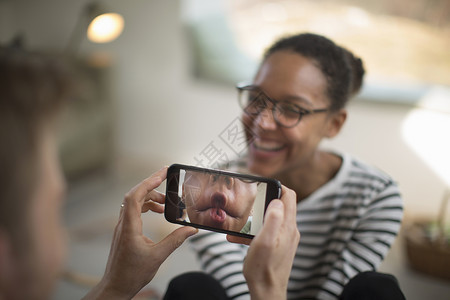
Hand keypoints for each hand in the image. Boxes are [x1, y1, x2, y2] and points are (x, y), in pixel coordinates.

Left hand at [83, 167, 197, 299]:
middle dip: (152, 185)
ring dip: (150, 197)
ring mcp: (122, 227)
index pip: (136, 195)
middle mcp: (123, 223)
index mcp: (129, 227)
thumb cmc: (131, 274)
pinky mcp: (124, 231)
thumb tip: (191, 229)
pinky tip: (158, 212)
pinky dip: (147, 206)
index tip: (163, 172)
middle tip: (167, 179)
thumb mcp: (158, 257)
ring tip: (166, 203)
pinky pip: (134, 211)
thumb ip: (175, 240)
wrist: (115, 287)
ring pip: (134, 202)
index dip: (149, 181)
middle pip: (135, 195)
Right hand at [242, 186, 299, 299]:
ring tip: (240, 223)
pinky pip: (268, 231)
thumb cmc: (263, 268)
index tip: (262, 186)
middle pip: (280, 205)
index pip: (289, 196)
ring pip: (271, 218)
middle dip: (264, 201)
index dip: (277, 186)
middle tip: (249, 202)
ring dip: (256, 218)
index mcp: (287, 226)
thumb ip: (272, 219)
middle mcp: (289, 230)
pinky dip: (255, 231)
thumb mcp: (264, 241)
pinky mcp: (279, 246)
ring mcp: (285, 238)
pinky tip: (239, 238)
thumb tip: (277, 201)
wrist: (267, 291)